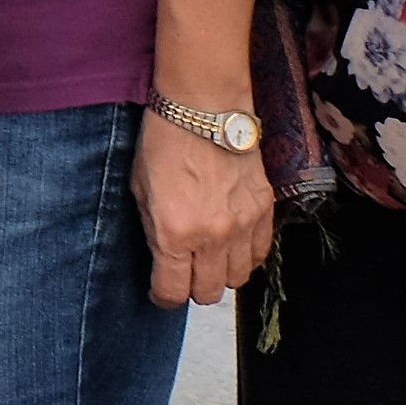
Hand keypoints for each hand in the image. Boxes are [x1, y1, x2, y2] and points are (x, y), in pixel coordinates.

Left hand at [135, 115, 274, 306]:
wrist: (204, 107)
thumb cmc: (163, 143)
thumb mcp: (140, 190)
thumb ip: (153, 232)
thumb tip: (163, 258)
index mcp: (174, 234)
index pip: (172, 292)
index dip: (162, 296)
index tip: (160, 291)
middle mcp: (212, 238)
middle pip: (208, 293)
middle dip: (192, 288)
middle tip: (185, 273)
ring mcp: (243, 226)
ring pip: (237, 279)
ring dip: (221, 274)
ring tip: (210, 257)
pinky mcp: (265, 211)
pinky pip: (260, 254)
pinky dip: (246, 257)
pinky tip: (233, 244)